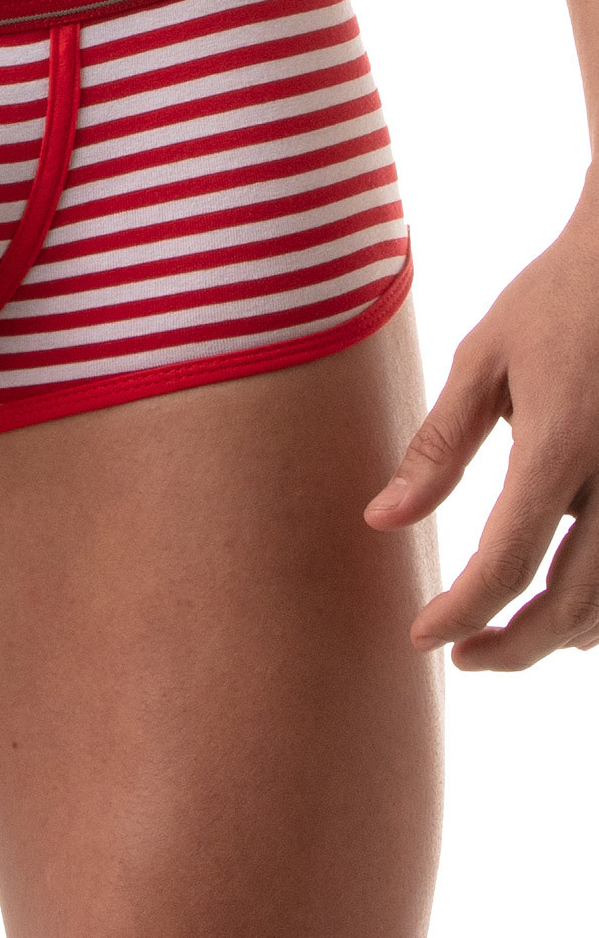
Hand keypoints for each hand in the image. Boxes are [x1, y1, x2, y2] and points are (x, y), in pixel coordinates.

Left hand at [364, 179, 598, 669]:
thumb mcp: (483, 363)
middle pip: (576, 602)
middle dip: (515, 644)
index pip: (507, 560)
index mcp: (563, 444)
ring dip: (567, 633)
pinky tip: (566, 596)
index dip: (462, 612)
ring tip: (508, 635)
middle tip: (462, 657)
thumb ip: (437, 448)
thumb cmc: (555, 301)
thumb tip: (381, 520)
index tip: (422, 637)